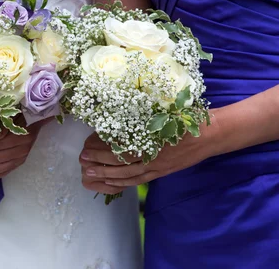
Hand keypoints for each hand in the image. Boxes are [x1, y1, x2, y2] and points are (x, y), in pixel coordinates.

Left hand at [79, 120, 218, 191]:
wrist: (211, 134)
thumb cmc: (187, 118)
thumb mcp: (165, 111)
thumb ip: (145, 115)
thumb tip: (119, 109)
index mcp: (153, 141)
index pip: (123, 150)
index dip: (103, 150)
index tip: (87, 145)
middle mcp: (154, 157)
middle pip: (122, 165)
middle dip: (100, 164)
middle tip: (82, 160)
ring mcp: (158, 167)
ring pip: (128, 176)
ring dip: (107, 176)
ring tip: (89, 174)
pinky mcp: (161, 172)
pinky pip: (138, 181)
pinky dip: (122, 183)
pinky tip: (109, 183)